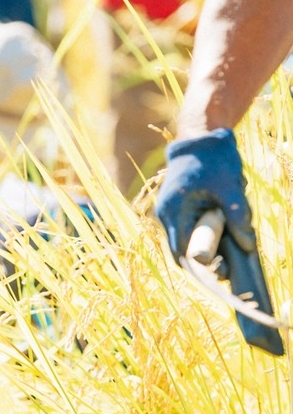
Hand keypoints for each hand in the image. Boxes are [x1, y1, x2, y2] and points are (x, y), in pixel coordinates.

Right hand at [156, 129, 255, 261]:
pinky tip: (224, 236)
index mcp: (173, 212)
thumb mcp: (230, 187)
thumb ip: (238, 216)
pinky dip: (204, 237)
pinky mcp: (178, 207)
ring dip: (206, 248)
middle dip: (205, 261)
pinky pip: (188, 229)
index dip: (200, 268)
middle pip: (182, 250)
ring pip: (186, 240)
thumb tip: (247, 246)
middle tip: (230, 269)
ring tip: (230, 251)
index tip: (221, 276)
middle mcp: (166, 214)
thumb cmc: (213, 159)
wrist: (199, 137)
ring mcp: (170, 211)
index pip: (181, 253)